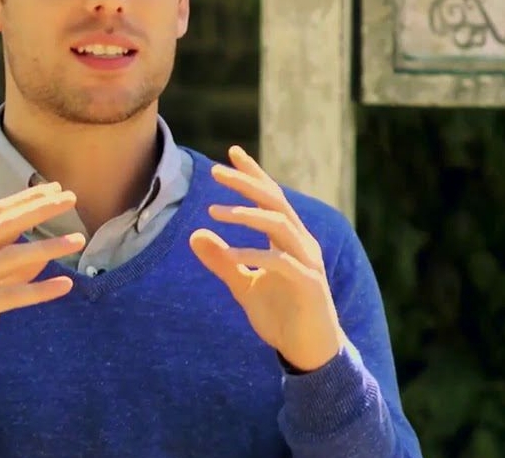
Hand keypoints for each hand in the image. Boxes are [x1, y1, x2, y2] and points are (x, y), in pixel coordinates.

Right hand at [0, 182, 85, 390]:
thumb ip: (15, 265)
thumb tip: (47, 249)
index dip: (27, 198)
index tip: (57, 188)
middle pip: (4, 225)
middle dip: (38, 208)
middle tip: (71, 198)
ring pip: (9, 257)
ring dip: (47, 246)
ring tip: (79, 240)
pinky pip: (11, 296)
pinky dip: (40, 290)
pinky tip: (66, 285)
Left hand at [190, 146, 343, 372]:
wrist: (309, 352)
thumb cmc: (282, 317)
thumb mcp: (244, 287)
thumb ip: (223, 261)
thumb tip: (195, 234)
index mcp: (290, 240)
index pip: (272, 197)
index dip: (254, 173)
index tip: (232, 152)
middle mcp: (302, 244)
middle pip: (276, 202)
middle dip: (247, 183)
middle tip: (216, 172)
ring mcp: (308, 263)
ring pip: (280, 225)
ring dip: (247, 215)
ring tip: (214, 212)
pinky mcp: (308, 284)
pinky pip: (280, 262)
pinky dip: (253, 255)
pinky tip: (229, 255)